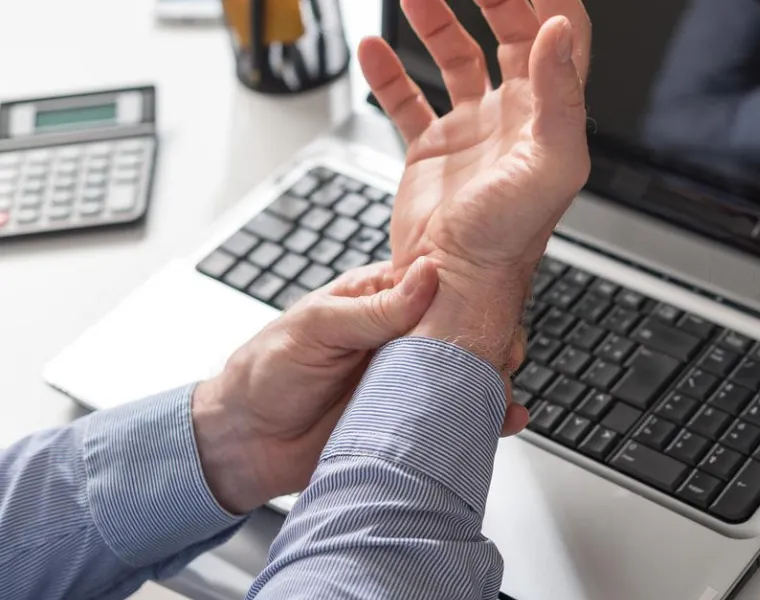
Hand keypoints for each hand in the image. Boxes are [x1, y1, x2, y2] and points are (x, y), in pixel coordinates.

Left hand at [191, 260, 527, 513]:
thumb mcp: (315, 328)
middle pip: (460, 332)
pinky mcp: (412, 420)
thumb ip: (372, 308)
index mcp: (378, 300)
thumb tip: (426, 275)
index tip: (490, 305)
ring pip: (464, 373)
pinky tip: (502, 419)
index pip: (437, 288)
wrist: (244, 443)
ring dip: (488, 381)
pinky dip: (484, 419)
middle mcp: (401, 338)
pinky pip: (455, 415)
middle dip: (486, 342)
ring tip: (502, 389)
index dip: (466, 295)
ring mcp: (409, 379)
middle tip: (502, 355)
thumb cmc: (265, 373)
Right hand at [359, 0, 591, 368]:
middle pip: (509, 34)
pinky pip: (411, 99)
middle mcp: (514, 117)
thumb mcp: (550, 164)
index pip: (560, 38)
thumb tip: (560, 29)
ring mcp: (472, 130)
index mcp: (549, 116)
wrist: (452, 284)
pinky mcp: (433, 150)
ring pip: (456, 56)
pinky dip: (390, 72)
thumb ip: (559, 93)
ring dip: (435, 21)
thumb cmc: (509, 239)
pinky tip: (373, 48)